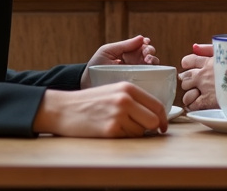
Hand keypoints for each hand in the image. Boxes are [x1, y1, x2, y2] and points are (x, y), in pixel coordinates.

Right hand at [32, 82, 167, 136]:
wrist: (63, 109)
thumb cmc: (88, 102)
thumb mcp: (112, 91)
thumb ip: (133, 99)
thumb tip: (155, 116)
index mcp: (128, 88)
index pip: (157, 105)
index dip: (163, 119)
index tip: (162, 127)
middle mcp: (125, 99)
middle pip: (153, 121)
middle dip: (149, 128)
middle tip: (139, 129)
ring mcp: (118, 115)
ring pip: (140, 132)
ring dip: (133, 133)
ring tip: (116, 125)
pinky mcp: (111, 130)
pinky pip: (127, 139)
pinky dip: (122, 137)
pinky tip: (108, 130)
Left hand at [82, 35, 158, 87]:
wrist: (88, 83)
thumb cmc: (96, 65)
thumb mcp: (107, 51)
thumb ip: (124, 45)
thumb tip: (141, 38)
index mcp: (127, 52)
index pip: (141, 46)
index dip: (146, 44)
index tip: (145, 43)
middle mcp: (133, 61)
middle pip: (148, 54)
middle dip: (150, 51)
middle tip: (147, 54)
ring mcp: (135, 72)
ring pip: (151, 65)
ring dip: (153, 61)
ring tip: (149, 61)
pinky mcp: (136, 83)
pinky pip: (148, 77)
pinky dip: (153, 73)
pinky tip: (151, 71)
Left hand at [179, 43, 216, 111]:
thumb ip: (209, 48)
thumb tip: (194, 47)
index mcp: (209, 61)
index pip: (190, 61)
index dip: (187, 64)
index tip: (189, 68)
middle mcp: (204, 74)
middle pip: (185, 78)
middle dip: (187, 81)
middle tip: (193, 84)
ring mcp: (205, 88)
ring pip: (186, 93)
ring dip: (189, 96)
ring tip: (196, 96)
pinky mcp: (208, 101)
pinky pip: (192, 104)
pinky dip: (193, 105)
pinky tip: (197, 105)